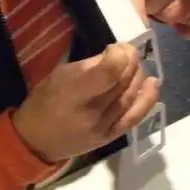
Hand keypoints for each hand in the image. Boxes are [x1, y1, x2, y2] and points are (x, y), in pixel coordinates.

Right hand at [12, 44, 158, 162]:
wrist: (36, 142)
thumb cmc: (43, 103)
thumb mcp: (58, 76)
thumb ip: (87, 66)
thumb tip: (113, 56)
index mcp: (73, 92)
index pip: (110, 70)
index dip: (119, 54)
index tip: (114, 47)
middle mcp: (92, 111)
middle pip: (123, 80)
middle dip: (130, 60)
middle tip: (126, 51)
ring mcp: (104, 126)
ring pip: (131, 95)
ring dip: (138, 75)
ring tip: (135, 64)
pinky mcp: (111, 137)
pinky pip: (135, 117)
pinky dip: (147, 99)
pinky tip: (153, 83)